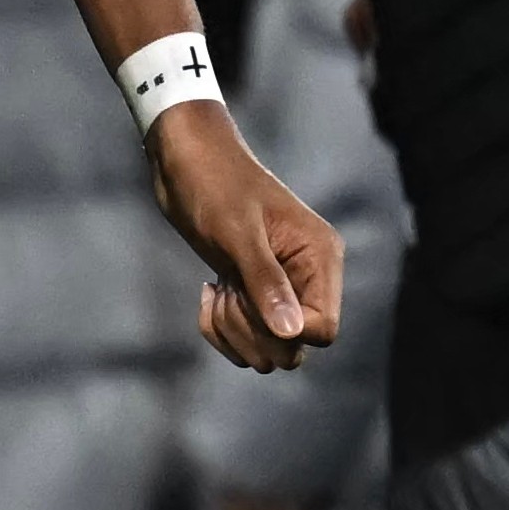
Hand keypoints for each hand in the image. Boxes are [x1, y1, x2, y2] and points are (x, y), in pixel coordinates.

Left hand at [154, 98, 340, 372]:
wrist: (185, 160)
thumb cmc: (214, 184)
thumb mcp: (237, 233)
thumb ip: (265, 282)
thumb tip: (291, 335)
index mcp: (319, 258)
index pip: (323, 329)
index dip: (285, 332)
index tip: (250, 302)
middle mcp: (307, 277)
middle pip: (295, 348)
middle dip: (253, 333)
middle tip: (230, 292)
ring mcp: (279, 287)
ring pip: (267, 349)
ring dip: (234, 331)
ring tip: (218, 290)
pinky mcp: (252, 292)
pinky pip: (244, 339)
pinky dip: (220, 329)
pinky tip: (209, 293)